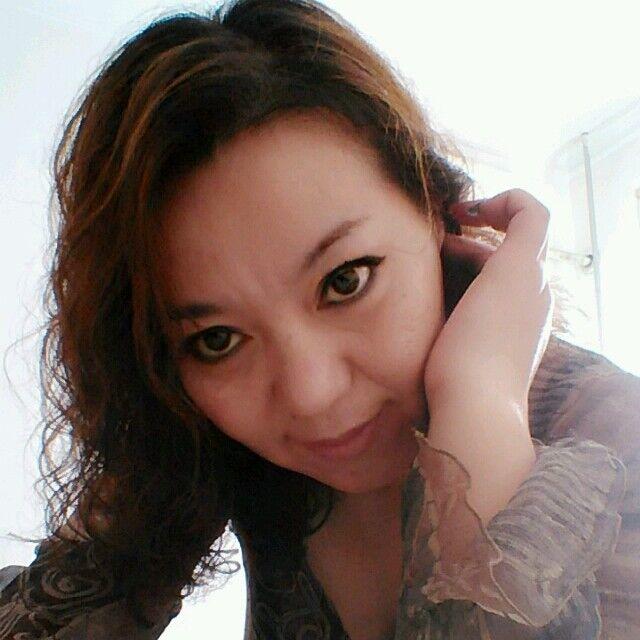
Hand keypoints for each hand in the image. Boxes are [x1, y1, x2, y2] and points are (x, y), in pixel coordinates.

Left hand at [421, 189, 553, 524]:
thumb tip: (406, 330)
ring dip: (473, 233)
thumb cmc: (450, 392)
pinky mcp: (522, 266)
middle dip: (467, 249)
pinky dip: (505, 199)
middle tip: (431, 249)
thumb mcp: (443, 358)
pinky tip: (464, 209)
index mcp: (517, 326)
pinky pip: (530, 212)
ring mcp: (531, 282)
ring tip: (437, 236)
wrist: (471, 408)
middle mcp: (533, 301)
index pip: (499, 281)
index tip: (437, 259)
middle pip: (503, 258)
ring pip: (513, 236)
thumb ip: (438, 337)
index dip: (470, 263)